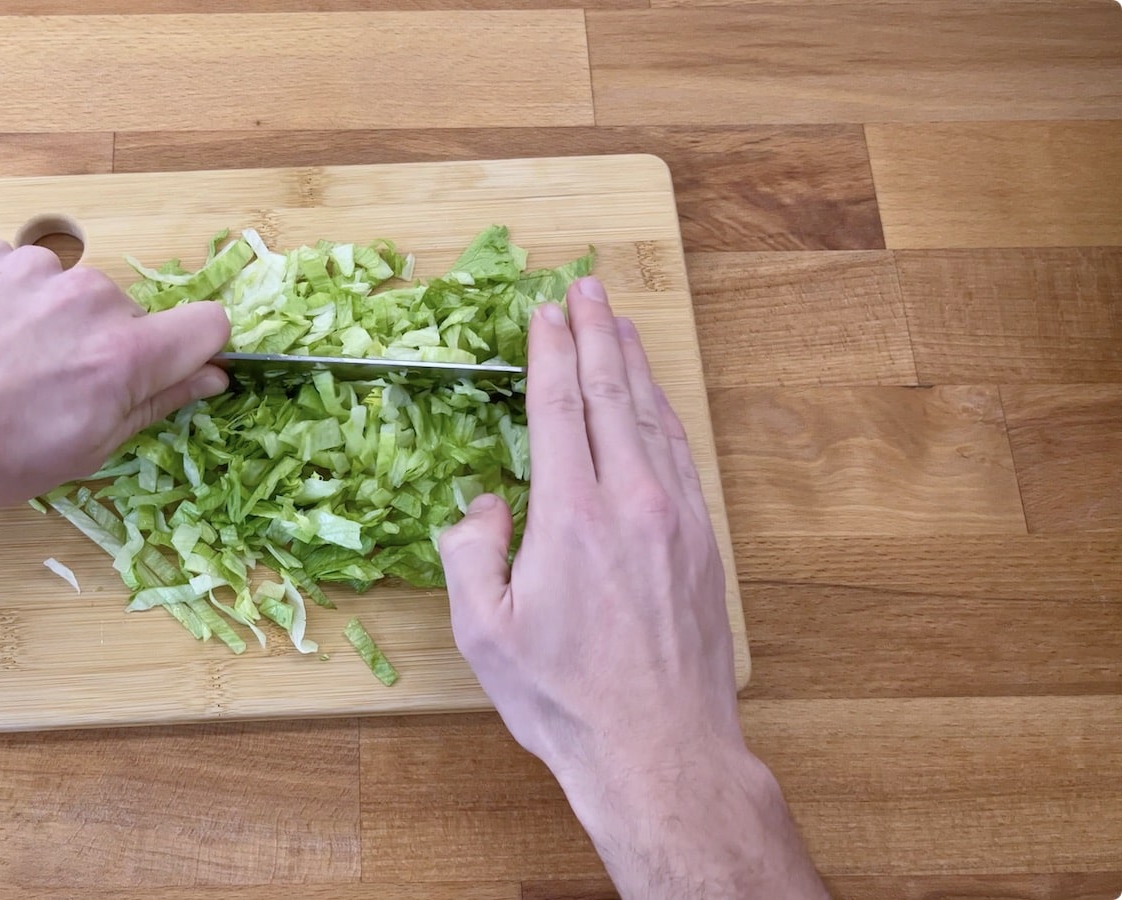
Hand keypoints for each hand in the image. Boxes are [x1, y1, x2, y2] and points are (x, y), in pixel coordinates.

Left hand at [0, 239, 230, 516]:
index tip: (172, 373)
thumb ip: (154, 404)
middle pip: (130, 315)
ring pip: (73, 294)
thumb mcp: (83, 450)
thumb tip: (209, 376)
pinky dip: (9, 305)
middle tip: (56, 394)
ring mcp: (32, 269)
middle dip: (106, 349)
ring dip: (54, 325)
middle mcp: (88, 298)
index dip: (197, 352)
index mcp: (123, 354)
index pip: (208, 325)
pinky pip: (20, 276)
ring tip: (4, 371)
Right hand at [437, 276, 740, 787]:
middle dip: (596, 333)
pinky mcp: (702, 544)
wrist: (661, 751)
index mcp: (571, 516)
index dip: (550, 351)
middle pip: (614, 394)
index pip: (560, 407)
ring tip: (620, 322)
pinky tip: (655, 400)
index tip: (544, 311)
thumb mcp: (485, 632)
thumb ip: (471, 552)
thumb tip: (486, 504)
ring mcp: (676, 519)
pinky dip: (664, 413)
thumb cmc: (565, 699)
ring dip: (634, 363)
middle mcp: (631, 502)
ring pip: (653, 417)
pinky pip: (681, 455)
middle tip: (587, 287)